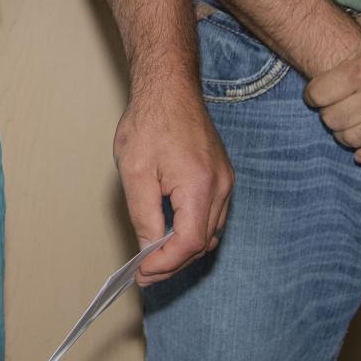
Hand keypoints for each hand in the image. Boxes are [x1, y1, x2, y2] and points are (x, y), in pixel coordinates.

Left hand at [114, 80, 233, 286]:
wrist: (169, 87)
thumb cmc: (150, 121)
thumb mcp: (135, 172)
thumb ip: (143, 215)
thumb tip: (149, 250)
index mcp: (200, 186)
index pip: (188, 243)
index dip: (165, 264)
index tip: (142, 273)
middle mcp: (221, 187)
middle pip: (202, 243)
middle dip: (173, 263)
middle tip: (143, 272)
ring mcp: (225, 181)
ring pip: (209, 232)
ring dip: (183, 249)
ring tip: (153, 257)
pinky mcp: (222, 176)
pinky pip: (211, 215)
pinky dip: (192, 230)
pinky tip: (170, 232)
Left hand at [304, 3, 360, 166]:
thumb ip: (356, 29)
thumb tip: (346, 36)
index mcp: (359, 71)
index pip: (318, 95)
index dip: (312, 96)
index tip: (315, 96)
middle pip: (333, 119)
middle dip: (328, 115)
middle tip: (333, 111)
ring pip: (355, 139)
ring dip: (345, 135)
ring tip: (347, 129)